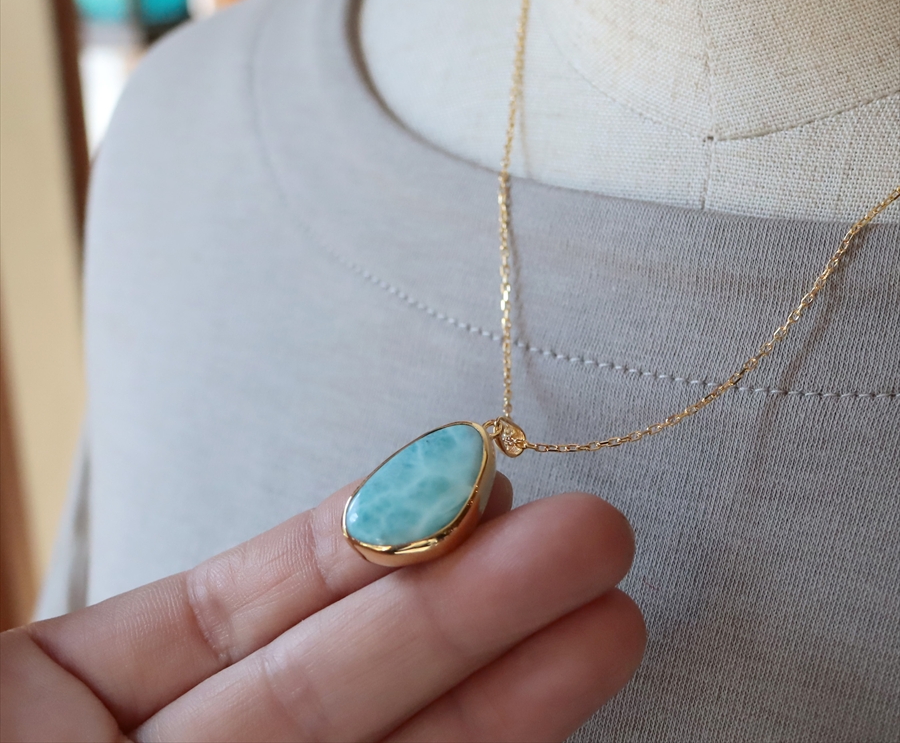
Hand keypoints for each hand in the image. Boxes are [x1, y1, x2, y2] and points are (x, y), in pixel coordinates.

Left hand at [0, 476, 643, 741]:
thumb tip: (341, 523)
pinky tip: (552, 716)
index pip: (248, 607)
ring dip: (507, 685)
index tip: (465, 477)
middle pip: (342, 677)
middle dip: (471, 597)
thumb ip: (193, 634)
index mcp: (68, 711)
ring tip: (606, 606)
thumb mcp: (20, 710)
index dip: (362, 537)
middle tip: (591, 529)